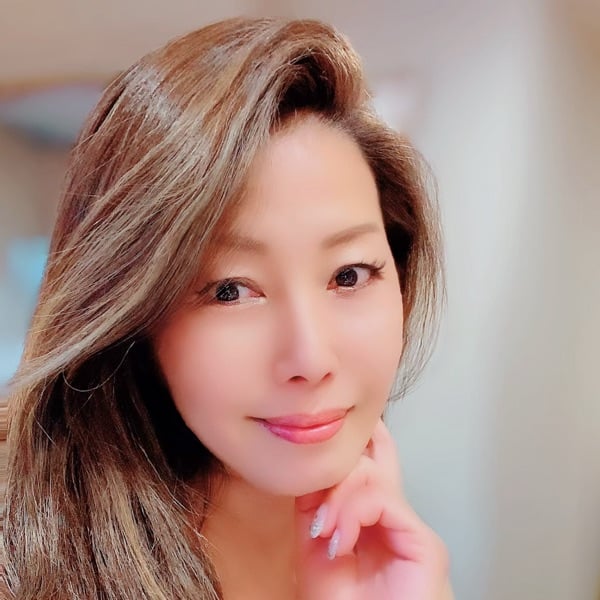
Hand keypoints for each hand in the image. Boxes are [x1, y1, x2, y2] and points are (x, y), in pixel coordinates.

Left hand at [294, 419, 451, 599]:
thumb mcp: (315, 552)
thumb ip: (314, 511)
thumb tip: (310, 473)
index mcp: (368, 521)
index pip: (366, 469)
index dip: (348, 447)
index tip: (323, 438)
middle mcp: (393, 519)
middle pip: (381, 460)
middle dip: (357, 443)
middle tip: (333, 441)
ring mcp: (410, 528)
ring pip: (373, 475)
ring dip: (338, 496)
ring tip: (324, 530)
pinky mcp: (424, 543)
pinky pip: (384, 500)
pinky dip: (353, 512)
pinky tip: (339, 537)